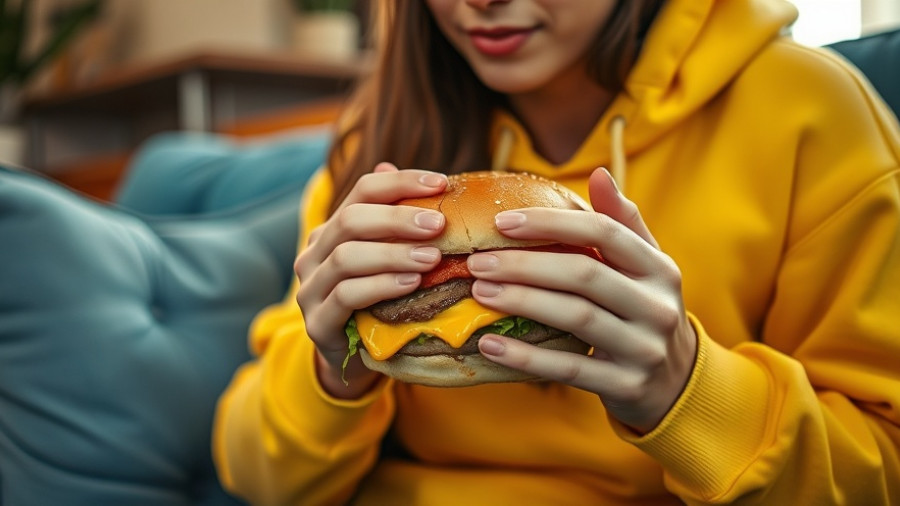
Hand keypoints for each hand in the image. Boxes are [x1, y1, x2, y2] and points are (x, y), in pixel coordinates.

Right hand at [294, 163, 447, 397]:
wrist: (356, 359)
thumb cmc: (382, 302)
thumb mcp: (394, 261)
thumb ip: (406, 227)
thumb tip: (435, 184)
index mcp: (333, 229)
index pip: (364, 190)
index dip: (401, 182)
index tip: (441, 183)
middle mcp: (314, 253)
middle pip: (351, 220)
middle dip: (397, 219)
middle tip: (438, 224)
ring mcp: (310, 288)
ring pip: (346, 258)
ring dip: (393, 254)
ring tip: (432, 258)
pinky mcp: (317, 322)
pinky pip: (346, 296)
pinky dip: (381, 286)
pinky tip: (411, 283)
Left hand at [468, 168, 696, 432]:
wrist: (676, 383)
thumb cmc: (643, 310)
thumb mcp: (645, 267)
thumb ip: (622, 223)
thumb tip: (599, 173)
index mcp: (659, 268)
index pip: (605, 233)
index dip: (552, 223)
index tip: (502, 222)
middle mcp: (657, 306)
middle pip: (584, 274)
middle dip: (526, 265)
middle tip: (478, 261)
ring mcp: (644, 348)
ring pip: (576, 318)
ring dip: (522, 302)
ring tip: (480, 292)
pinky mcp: (625, 386)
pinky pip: (569, 368)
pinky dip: (526, 357)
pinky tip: (489, 345)